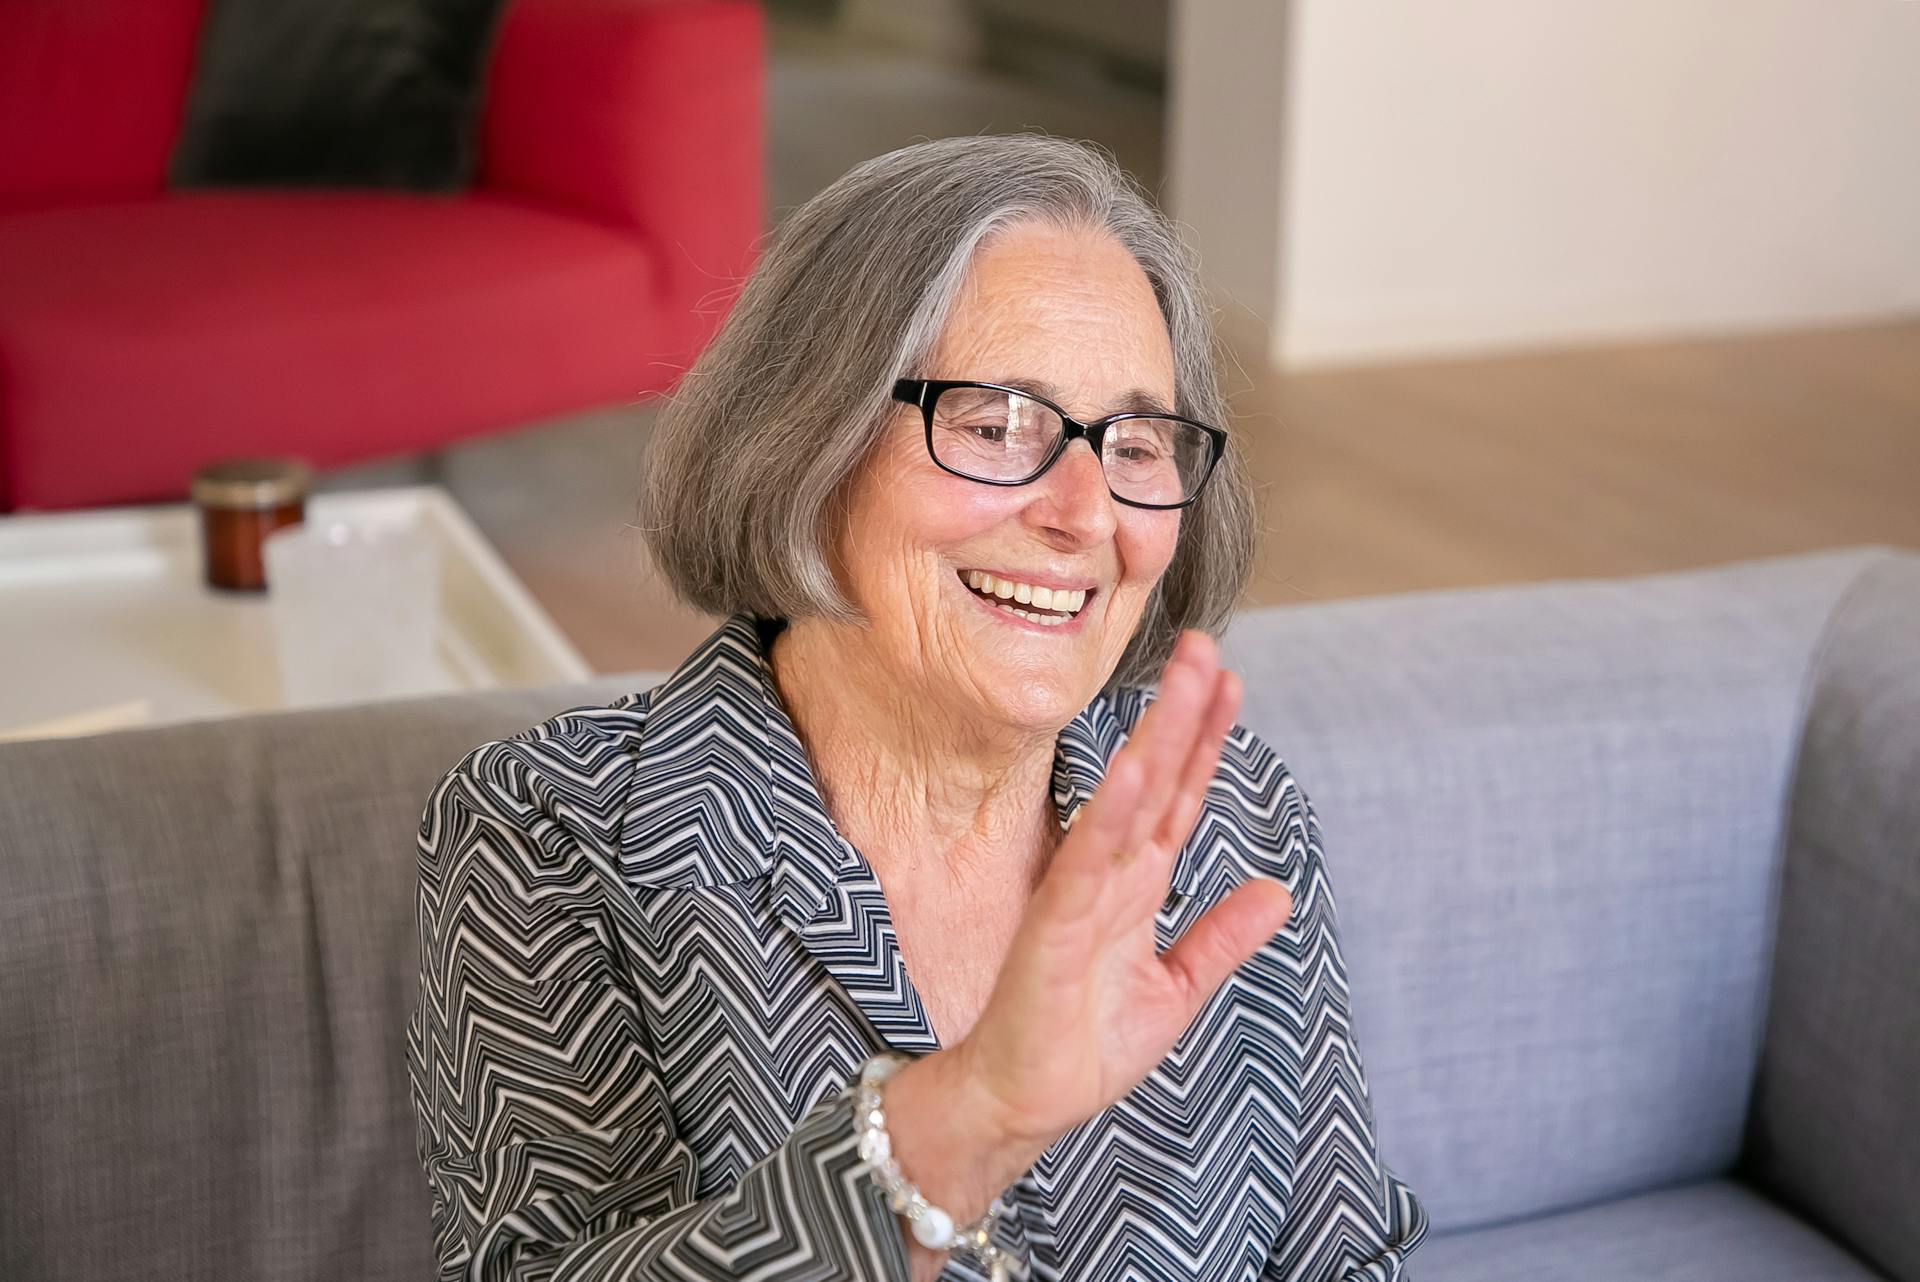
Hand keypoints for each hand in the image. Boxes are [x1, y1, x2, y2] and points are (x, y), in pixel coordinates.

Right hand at [954, 629, 1294, 1151]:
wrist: (1024, 1102)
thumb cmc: (1083, 1046)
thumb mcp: (1177, 989)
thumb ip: (1222, 938)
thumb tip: (1277, 890)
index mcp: (1139, 886)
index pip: (1180, 798)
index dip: (1206, 740)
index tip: (1230, 681)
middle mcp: (1112, 876)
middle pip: (1158, 779)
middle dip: (1184, 712)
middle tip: (1206, 645)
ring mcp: (1083, 895)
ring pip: (1127, 801)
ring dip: (1157, 737)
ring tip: (1183, 678)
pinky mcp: (1057, 927)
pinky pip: (1087, 862)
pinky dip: (1109, 813)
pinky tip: (1130, 766)